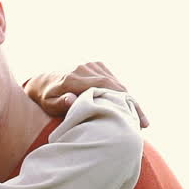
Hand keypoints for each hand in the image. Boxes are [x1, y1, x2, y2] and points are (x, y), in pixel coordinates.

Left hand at [25, 61, 148, 126]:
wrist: (44, 82)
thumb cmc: (46, 99)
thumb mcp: (48, 105)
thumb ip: (60, 103)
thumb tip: (72, 100)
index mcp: (73, 79)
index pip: (104, 87)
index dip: (122, 101)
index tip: (134, 118)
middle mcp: (84, 68)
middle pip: (114, 85)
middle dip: (131, 103)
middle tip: (144, 123)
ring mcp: (91, 65)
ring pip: (116, 83)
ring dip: (129, 99)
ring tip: (141, 119)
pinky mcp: (96, 65)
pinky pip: (113, 80)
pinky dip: (122, 93)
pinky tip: (129, 107)